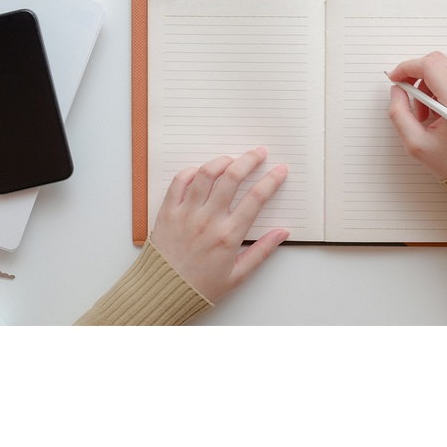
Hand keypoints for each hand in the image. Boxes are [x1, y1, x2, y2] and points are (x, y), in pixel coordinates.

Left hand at [151, 148, 289, 302]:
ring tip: (232, 159)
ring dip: (222, 161)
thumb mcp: (238, 274)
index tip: (279, 170)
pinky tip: (200, 172)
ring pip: (206, 174)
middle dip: (250, 160)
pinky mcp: (168, 212)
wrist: (164, 292)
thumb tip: (282, 233)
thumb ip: (262, 251)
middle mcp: (208, 220)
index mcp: (228, 235)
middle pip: (232, 177)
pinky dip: (191, 172)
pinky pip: (179, 182)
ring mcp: (186, 214)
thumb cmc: (200, 286)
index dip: (271, 180)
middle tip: (259, 153)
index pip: (256, 198)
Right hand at [387, 52, 446, 180]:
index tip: (395, 78)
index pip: (429, 66)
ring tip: (425, 113)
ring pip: (446, 69)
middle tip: (408, 96)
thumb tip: (397, 91)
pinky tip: (438, 112)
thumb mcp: (416, 144)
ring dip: (428, 85)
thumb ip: (399, 113)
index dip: (406, 68)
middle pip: (437, 62)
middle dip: (416, 75)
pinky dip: (441, 89)